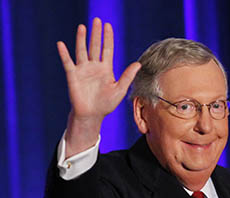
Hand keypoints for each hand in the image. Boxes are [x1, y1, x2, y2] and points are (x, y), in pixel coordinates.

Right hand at [58, 18, 140, 155]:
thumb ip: (127, 76)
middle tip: (97, 20)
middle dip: (96, 33)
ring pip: (82, 51)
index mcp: (106, 69)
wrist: (92, 115)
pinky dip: (64, 54)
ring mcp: (83, 70)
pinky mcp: (73, 76)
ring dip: (81, 39)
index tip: (108, 26)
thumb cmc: (106, 104)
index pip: (107, 49)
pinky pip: (68, 63)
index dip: (108, 37)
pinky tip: (61, 44)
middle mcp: (94, 66)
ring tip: (82, 26)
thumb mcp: (120, 89)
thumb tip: (138, 64)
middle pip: (95, 46)